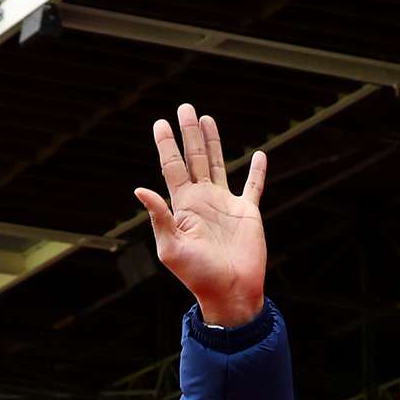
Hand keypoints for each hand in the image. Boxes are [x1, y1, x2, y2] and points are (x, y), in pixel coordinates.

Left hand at [131, 104, 267, 330]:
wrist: (230, 292)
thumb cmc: (198, 275)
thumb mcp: (171, 248)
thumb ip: (158, 217)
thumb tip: (139, 189)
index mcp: (183, 206)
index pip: (171, 167)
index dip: (166, 144)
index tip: (160, 123)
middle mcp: (202, 200)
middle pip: (193, 158)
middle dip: (188, 133)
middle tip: (184, 107)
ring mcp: (225, 204)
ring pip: (218, 163)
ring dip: (212, 142)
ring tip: (206, 119)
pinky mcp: (248, 212)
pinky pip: (253, 186)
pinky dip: (257, 171)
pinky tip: (259, 155)